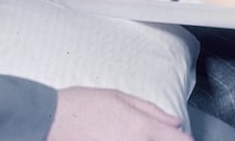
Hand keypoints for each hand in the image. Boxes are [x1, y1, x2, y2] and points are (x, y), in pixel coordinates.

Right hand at [48, 87, 190, 140]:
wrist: (49, 122)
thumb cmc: (81, 106)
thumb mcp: (119, 98)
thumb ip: (151, 111)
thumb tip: (175, 122)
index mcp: (141, 129)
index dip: (185, 140)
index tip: (185, 138)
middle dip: (163, 140)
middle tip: (149, 133)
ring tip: (127, 133)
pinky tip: (119, 137)